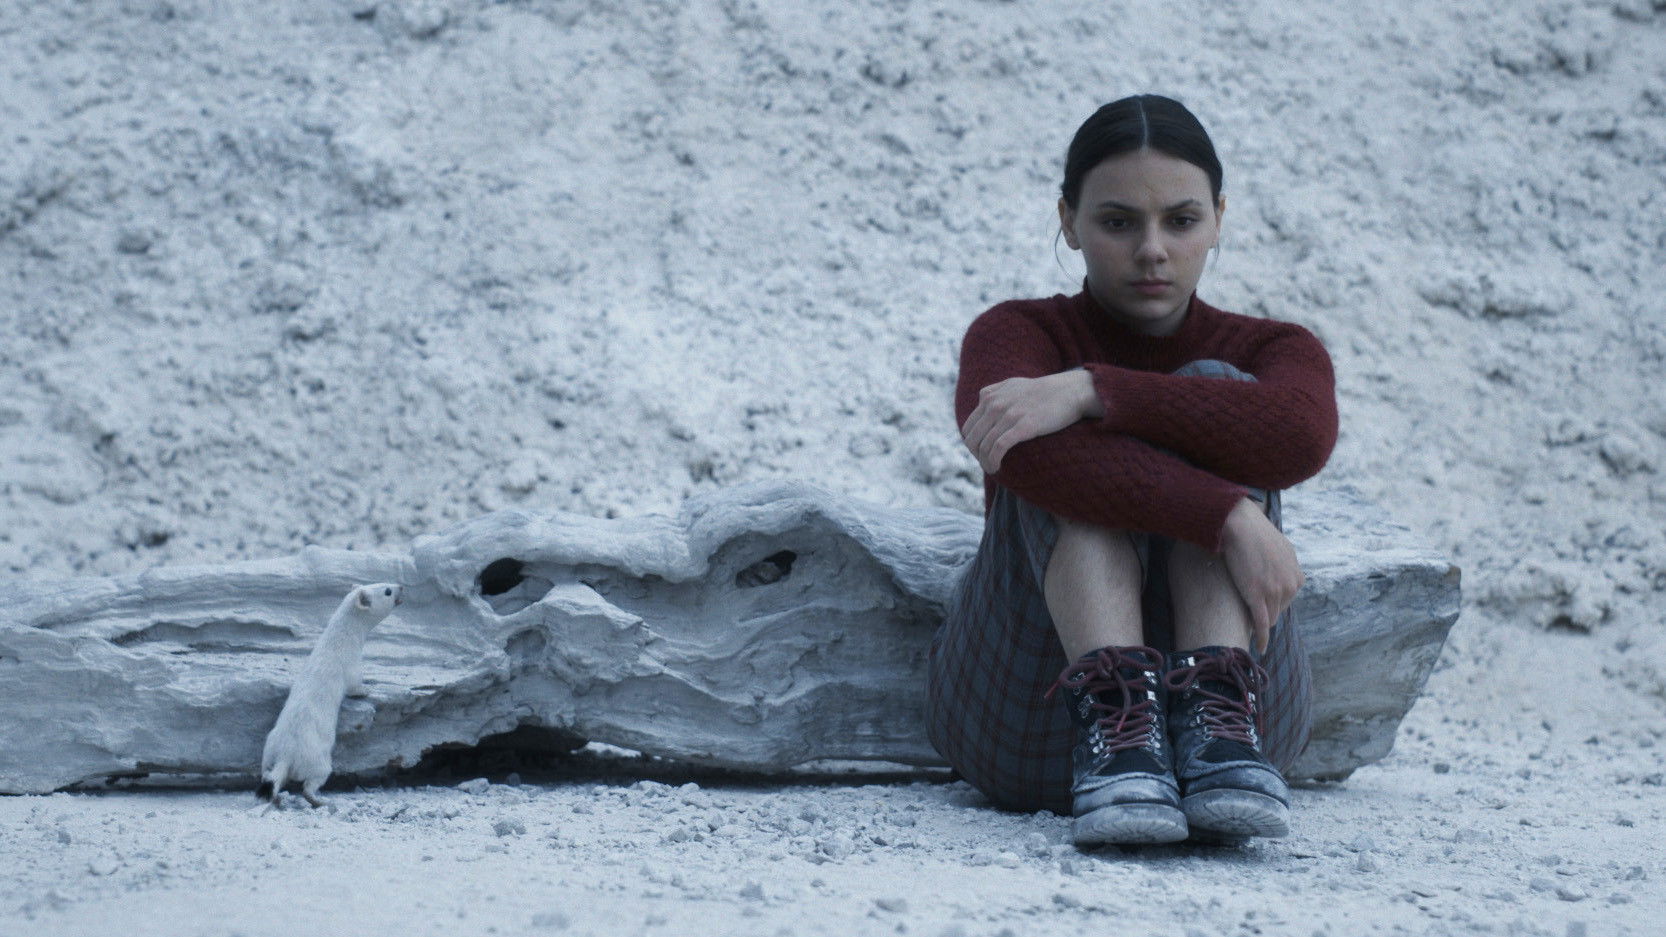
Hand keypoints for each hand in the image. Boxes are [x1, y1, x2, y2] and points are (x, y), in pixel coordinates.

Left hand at [960, 371, 1097, 473]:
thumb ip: (995, 392)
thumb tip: (983, 401)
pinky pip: (998, 448)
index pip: (968, 427)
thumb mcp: (1013, 385)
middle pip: (973, 438)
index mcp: (989, 396)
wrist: (1069, 391)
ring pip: (984, 445)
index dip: (972, 444)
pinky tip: (996, 468)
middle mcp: (995, 404)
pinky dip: (993, 461)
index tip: (982, 453)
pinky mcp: (1023, 426)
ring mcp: (1008, 414)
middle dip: (977, 455)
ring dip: (985, 462)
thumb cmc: (1042, 391)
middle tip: (987, 464)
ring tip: (992, 469)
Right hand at [1218, 497, 1303, 653]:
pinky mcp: (1258, 596)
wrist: (1241, 525)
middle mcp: (1290, 586)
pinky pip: (1261, 623)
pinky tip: (1260, 647)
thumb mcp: (1281, 550)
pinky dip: (1261, 638)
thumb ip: (1285, 566)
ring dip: (1260, 622)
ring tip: (1247, 624)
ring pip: (1269, 618)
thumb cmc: (1256, 533)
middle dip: (1266, 610)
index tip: (1261, 603)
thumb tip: (1280, 573)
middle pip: (1278, 610)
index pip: (1287, 600)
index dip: (1273, 602)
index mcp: (1297, 576)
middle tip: (1249, 607)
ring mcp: (1275, 592)